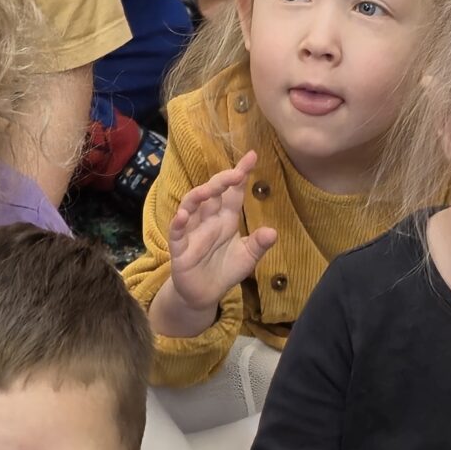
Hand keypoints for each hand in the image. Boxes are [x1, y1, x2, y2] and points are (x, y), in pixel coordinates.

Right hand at [155, 149, 278, 331]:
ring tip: (210, 189)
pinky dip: (179, 222)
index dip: (241, 174)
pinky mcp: (180, 247)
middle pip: (213, 193)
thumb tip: (273, 232)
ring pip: (191, 206)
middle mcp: (208, 219)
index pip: (233, 192)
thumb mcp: (247, 257)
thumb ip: (259, 245)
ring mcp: (192, 231)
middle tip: (236, 173)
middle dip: (222, 181)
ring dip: (199, 195)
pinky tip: (184, 216)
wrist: (204, 294)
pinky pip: (177, 232)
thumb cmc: (224, 270)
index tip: (252, 155)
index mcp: (225, 219)